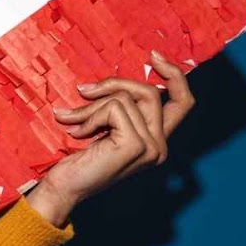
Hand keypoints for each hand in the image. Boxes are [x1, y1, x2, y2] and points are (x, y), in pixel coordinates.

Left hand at [24, 50, 194, 226]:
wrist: (63, 188)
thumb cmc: (77, 159)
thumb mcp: (102, 128)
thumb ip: (117, 109)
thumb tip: (112, 83)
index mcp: (156, 140)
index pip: (183, 102)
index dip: (174, 75)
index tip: (153, 57)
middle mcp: (160, 145)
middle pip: (150, 92)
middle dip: (114, 84)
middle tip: (83, 91)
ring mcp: (152, 147)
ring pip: (126, 98)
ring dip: (91, 105)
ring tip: (70, 120)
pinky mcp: (136, 145)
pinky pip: (114, 108)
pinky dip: (89, 115)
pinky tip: (75, 132)